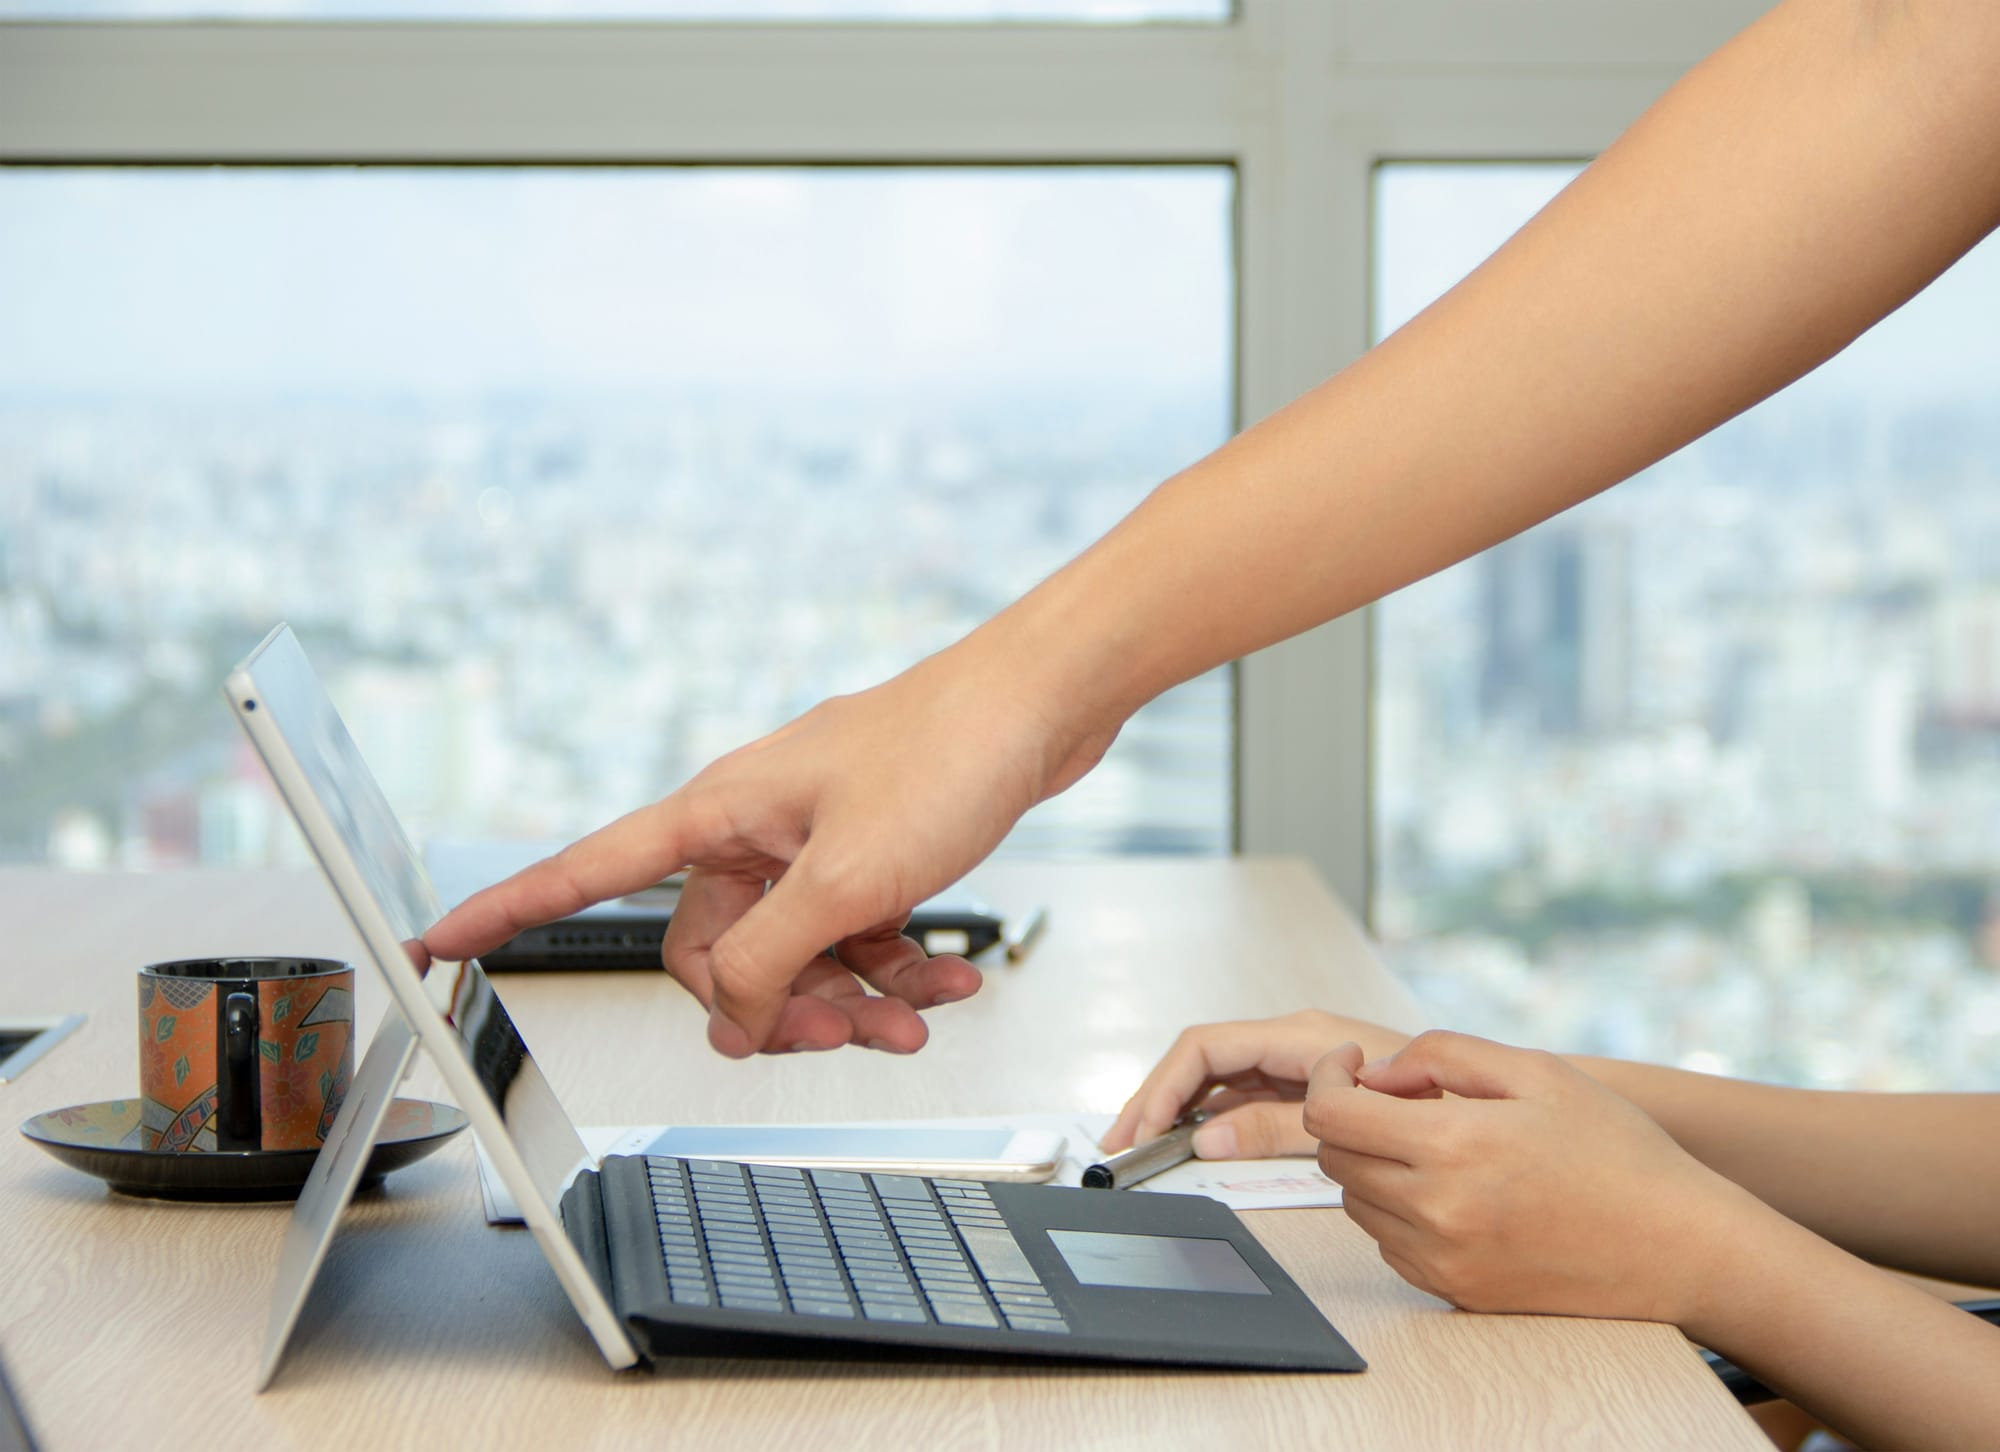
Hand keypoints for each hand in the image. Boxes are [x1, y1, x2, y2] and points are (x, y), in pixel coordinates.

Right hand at [422, 641, 1117, 1057]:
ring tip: (919, 1017)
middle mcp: (754, 827)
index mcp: (720, 815)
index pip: (584, 870)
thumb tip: (728, 1019)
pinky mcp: (870, 850)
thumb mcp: (849, 881)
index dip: (505, 910)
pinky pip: (856, 932)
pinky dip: (899, 965)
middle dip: (779, 1006)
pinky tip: (952, 980)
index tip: (435, 940)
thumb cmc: (948, 754)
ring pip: (797, 953)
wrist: (1043, 703)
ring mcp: (813, 839)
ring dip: (854, 998)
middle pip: (716, 950)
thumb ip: (772, 960)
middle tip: (846, 1036)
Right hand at [1100, 1010, 1413, 1158]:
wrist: (1485, 1102)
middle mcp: (1291, 1039)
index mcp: (1298, 1034)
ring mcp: (1296, 1060)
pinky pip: (1242, 1093)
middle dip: (1155, 1098)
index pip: (1204, 1047)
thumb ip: (1272, 1127)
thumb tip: (1206, 1138)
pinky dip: (1210, 1115)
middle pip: (1200, 1060)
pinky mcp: (1306, 1083)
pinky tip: (1194, 1141)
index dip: (1163, 1087)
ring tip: (1145, 1146)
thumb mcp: (1344, 1116)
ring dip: (1177, 1108)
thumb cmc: (1430, 1098)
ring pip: (1217, 1077)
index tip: (1142, 1129)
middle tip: (1122, 1144)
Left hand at [1304, 1030, 1757, 1324]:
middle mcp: (1437, 1211)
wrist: (1680, 1246)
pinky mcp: (1455, 1293)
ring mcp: (1443, 1260)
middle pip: (1333, 1159)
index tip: (1353, 1064)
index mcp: (1453, 1145)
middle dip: (1351, 1118)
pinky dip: (1400, 1211)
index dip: (1327, 1078)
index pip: (1330, 1116)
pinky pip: (1389, 1245)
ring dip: (1373, 1165)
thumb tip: (1376, 1073)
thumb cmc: (1616, 1150)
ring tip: (1435, 1143)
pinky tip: (1453, 1190)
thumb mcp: (1535, 1070)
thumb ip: (1441, 1054)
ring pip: (1355, 1203)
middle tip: (1402, 1098)